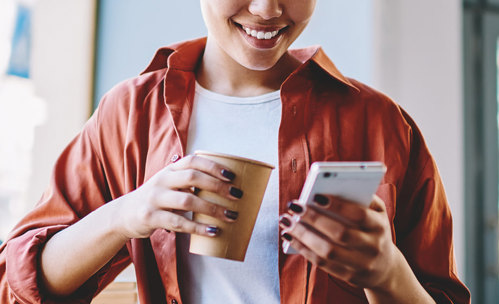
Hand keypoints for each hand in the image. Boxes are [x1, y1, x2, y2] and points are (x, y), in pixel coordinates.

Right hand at [113, 155, 242, 239]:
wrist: (125, 214)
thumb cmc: (157, 199)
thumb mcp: (169, 184)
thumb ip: (189, 182)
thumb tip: (225, 187)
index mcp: (169, 170)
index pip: (192, 161)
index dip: (213, 166)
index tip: (232, 176)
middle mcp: (161, 181)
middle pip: (192, 178)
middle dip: (217, 186)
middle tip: (237, 196)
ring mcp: (154, 199)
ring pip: (187, 200)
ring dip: (212, 209)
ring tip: (230, 216)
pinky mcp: (150, 217)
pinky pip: (178, 222)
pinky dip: (198, 227)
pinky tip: (213, 231)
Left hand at [279, 195, 397, 290]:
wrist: (385, 267)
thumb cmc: (373, 229)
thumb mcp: (377, 213)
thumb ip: (362, 198)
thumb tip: (333, 185)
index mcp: (379, 226)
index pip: (359, 215)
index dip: (338, 206)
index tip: (316, 196)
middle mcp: (373, 247)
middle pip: (340, 234)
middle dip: (314, 219)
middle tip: (295, 206)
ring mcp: (361, 264)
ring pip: (328, 251)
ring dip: (303, 235)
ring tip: (286, 221)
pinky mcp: (348, 276)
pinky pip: (322, 263)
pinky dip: (303, 249)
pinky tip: (290, 236)